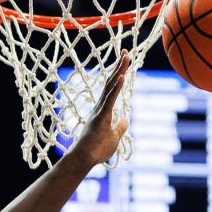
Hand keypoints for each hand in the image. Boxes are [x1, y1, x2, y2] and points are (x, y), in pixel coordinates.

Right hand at [65, 51, 130, 167]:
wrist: (84, 159)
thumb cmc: (97, 150)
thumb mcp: (114, 137)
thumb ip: (120, 127)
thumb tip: (126, 119)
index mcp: (103, 110)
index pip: (112, 88)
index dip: (118, 73)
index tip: (124, 60)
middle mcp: (100, 106)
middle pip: (111, 82)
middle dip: (119, 66)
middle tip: (126, 52)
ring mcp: (100, 111)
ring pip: (110, 87)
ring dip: (119, 71)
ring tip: (126, 57)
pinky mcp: (101, 118)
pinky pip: (110, 100)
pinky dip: (116, 88)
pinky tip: (121, 77)